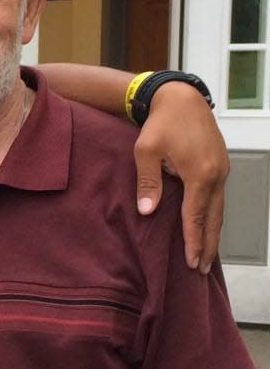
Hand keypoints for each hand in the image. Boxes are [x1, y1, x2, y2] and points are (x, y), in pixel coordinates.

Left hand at [133, 82, 226, 272]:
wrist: (181, 99)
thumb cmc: (161, 123)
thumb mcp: (146, 151)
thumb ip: (148, 182)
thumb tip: (147, 211)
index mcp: (199, 174)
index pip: (196, 216)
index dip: (193, 241)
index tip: (191, 262)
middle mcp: (216, 175)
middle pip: (214, 218)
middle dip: (208, 245)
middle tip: (202, 270)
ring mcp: (221, 170)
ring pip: (218, 209)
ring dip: (212, 233)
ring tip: (206, 256)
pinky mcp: (219, 166)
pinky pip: (218, 198)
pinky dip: (213, 216)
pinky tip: (207, 227)